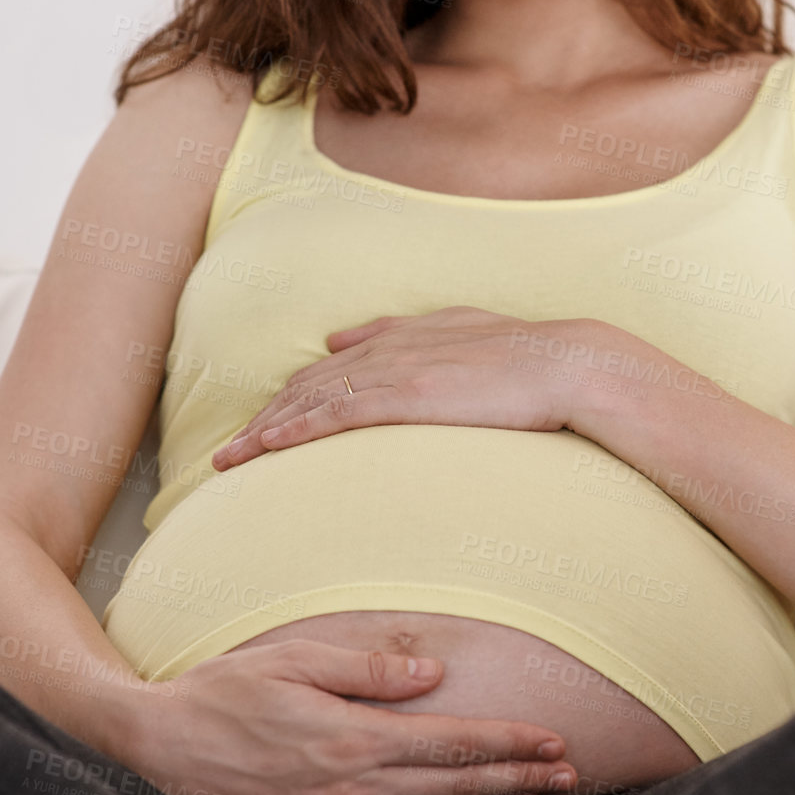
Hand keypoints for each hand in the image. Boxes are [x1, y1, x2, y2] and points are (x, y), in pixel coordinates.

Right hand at [117, 639, 576, 794]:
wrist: (158, 745)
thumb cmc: (226, 690)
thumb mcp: (295, 659)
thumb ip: (370, 668)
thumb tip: (435, 675)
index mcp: (348, 740)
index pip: (450, 745)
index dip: (507, 743)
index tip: (552, 740)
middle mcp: (347, 792)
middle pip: (452, 787)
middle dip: (517, 779)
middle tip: (567, 774)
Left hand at [213, 307, 605, 470]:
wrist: (567, 364)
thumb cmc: (534, 358)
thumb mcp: (471, 332)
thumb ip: (416, 332)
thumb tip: (349, 340)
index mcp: (409, 335)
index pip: (334, 367)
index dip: (295, 396)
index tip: (266, 421)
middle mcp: (392, 348)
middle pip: (308, 386)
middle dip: (263, 418)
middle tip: (227, 453)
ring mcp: (396, 371)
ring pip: (311, 401)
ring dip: (263, 432)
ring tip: (227, 462)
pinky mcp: (405, 396)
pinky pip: (335, 414)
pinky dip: (294, 431)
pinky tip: (265, 447)